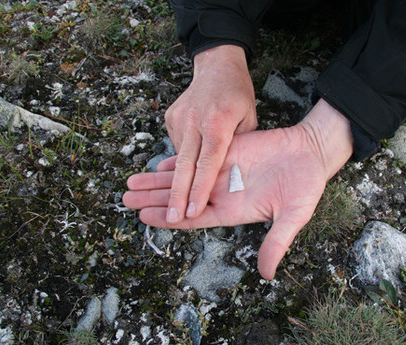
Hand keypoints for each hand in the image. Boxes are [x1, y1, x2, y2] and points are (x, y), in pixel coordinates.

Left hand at [124, 99, 353, 278]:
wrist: (311, 153)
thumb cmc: (305, 186)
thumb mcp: (293, 216)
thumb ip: (276, 242)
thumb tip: (266, 274)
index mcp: (234, 210)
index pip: (194, 217)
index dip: (169, 218)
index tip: (144, 219)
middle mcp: (223, 193)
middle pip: (181, 198)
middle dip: (153, 199)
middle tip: (125, 199)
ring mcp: (222, 172)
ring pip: (183, 177)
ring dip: (157, 180)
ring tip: (131, 183)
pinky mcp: (226, 151)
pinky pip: (197, 157)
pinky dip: (177, 161)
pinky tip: (157, 165)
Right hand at [164, 45, 256, 223]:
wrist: (217, 66)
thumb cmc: (238, 95)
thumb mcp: (249, 120)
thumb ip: (238, 148)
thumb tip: (226, 176)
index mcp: (219, 123)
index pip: (208, 163)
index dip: (198, 190)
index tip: (190, 212)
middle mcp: (196, 121)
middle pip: (184, 166)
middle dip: (175, 196)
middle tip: (168, 218)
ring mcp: (180, 118)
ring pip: (177, 158)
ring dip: (172, 181)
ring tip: (155, 200)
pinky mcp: (171, 117)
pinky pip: (176, 146)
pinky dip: (179, 161)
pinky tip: (178, 171)